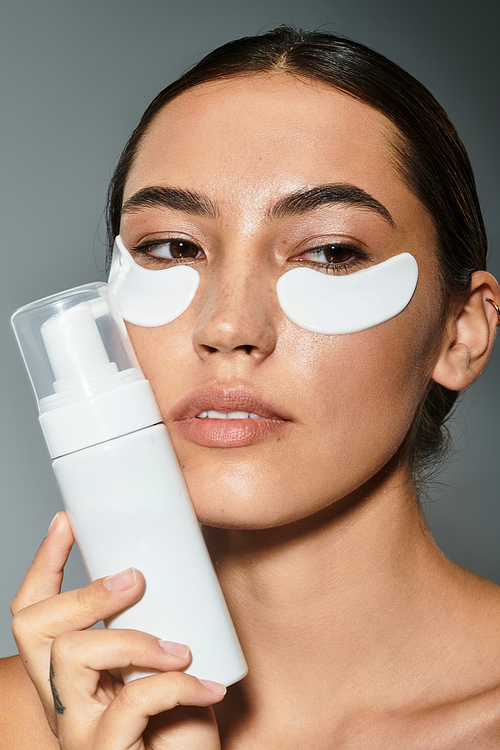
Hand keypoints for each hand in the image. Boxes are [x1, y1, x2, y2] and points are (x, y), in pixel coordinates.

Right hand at [11, 511, 223, 748]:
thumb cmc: (179, 724)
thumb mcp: (161, 662)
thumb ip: (154, 622)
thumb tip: (173, 561)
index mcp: (71, 672)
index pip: (32, 612)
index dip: (43, 563)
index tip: (67, 519)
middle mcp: (61, 697)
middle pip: (33, 626)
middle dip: (84, 592)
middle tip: (135, 580)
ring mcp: (77, 729)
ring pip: (73, 654)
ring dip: (134, 640)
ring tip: (181, 652)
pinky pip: (131, 701)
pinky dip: (176, 686)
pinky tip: (207, 688)